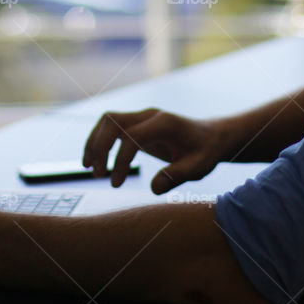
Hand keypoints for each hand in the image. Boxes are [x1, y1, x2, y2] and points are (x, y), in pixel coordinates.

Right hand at [83, 108, 225, 193]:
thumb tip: (154, 188)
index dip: (120, 160)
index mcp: (165, 123)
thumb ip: (177, 176)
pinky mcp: (136, 124)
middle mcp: (150, 115)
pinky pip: (110, 126)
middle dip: (100, 147)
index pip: (133, 136)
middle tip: (99, 175)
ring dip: (95, 143)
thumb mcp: (198, 167)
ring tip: (93, 170)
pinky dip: (99, 141)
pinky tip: (96, 162)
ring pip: (107, 121)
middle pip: (113, 121)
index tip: (116, 183)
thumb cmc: (205, 152)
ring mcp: (142, 117)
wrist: (211, 137)